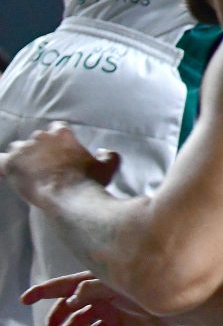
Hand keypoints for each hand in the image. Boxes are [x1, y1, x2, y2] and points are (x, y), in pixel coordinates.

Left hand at [0, 123, 119, 206]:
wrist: (70, 197)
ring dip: (22, 157)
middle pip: (36, 138)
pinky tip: (4, 172)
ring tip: (28, 171)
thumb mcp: (108, 166)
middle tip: (47, 165)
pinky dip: (2, 165)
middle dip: (40, 149)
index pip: (57, 128)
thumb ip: (109, 155)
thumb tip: (105, 151)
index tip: (62, 150)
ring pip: (17, 149)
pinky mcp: (10, 165)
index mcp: (63, 134)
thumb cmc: (90, 182)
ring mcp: (23, 150)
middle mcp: (41, 137)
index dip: (59, 139)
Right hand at [22, 272, 165, 325]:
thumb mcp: (118, 283)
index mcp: (96, 279)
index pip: (65, 284)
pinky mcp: (116, 321)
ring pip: (79, 321)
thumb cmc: (148, 284)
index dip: (44, 291)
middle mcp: (98, 292)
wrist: (177, 300)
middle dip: (55, 318)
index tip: (25, 300)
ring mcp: (107, 307)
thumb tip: (70, 299)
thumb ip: (92, 289)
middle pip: (68, 306)